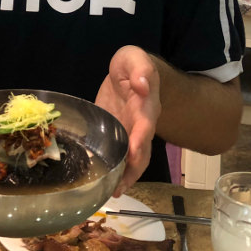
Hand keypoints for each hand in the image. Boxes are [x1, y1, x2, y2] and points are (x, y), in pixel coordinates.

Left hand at [95, 45, 160, 196]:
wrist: (130, 72)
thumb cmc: (132, 64)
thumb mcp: (134, 58)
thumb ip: (140, 68)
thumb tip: (142, 84)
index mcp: (146, 105)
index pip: (145, 125)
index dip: (140, 140)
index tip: (133, 155)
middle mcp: (142, 124)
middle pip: (142, 151)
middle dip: (133, 169)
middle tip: (120, 187)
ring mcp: (131, 132)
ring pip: (133, 159)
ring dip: (125, 176)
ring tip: (112, 192)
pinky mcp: (118, 135)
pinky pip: (120, 155)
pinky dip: (115, 170)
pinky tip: (104, 183)